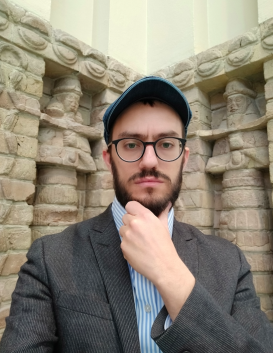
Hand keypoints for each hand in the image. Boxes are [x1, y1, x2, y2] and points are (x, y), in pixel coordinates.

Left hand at [120, 201, 194, 319]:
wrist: (163, 266)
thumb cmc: (165, 245)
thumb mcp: (164, 226)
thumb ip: (162, 213)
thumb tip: (167, 203)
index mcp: (145, 216)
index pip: (130, 205)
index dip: (133, 211)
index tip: (137, 216)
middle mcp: (134, 223)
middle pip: (125, 217)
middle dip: (131, 223)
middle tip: (141, 232)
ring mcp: (127, 235)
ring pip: (122, 229)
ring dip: (128, 234)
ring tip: (140, 242)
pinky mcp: (123, 246)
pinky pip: (122, 241)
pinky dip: (128, 245)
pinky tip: (137, 250)